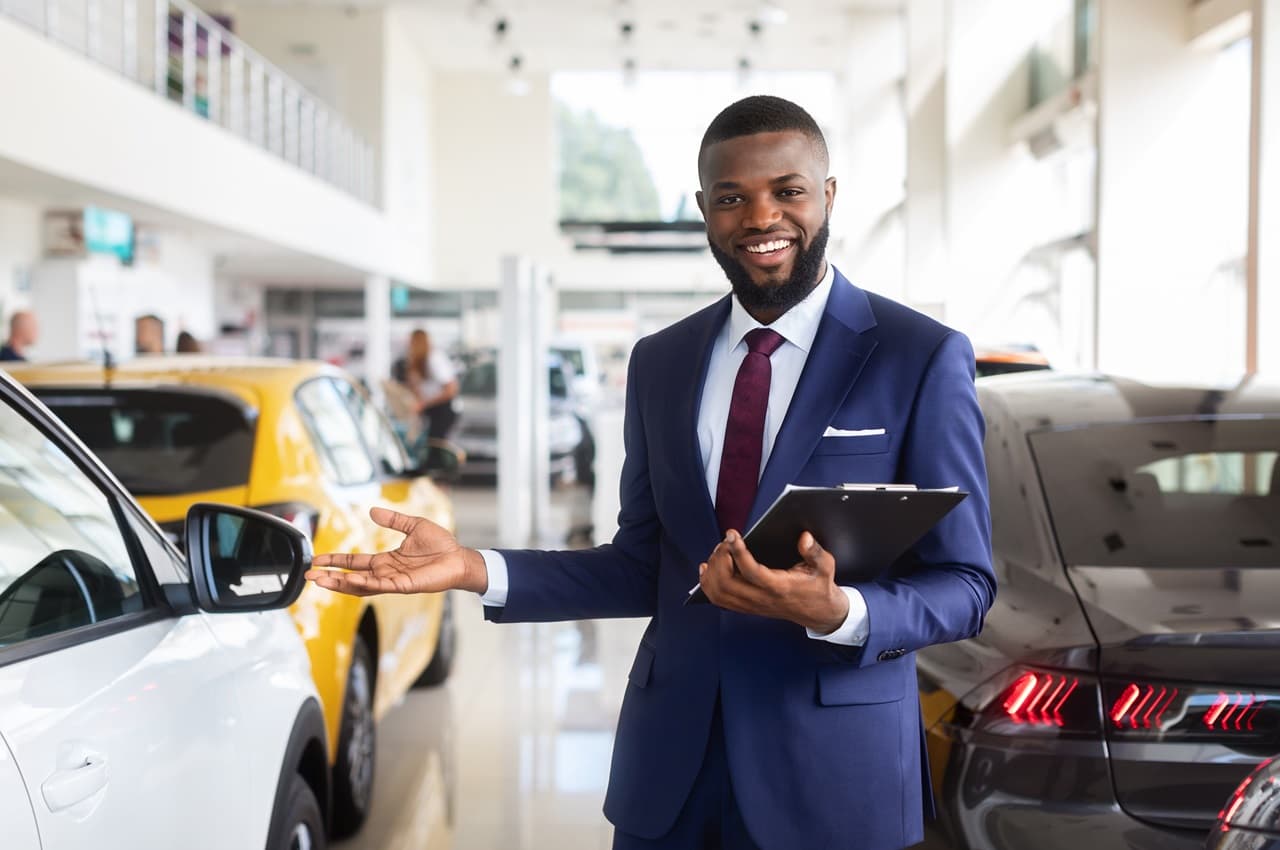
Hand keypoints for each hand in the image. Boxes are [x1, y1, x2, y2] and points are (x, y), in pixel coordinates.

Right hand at [305, 507, 487, 596]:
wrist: (460, 557)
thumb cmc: (441, 544)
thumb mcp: (413, 525)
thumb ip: (393, 520)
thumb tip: (372, 511)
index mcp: (386, 560)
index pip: (354, 563)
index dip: (336, 561)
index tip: (318, 559)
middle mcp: (386, 572)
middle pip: (351, 577)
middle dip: (330, 577)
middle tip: (309, 575)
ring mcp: (394, 581)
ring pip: (361, 586)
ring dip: (340, 584)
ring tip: (320, 580)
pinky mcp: (404, 586)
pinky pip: (380, 586)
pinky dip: (364, 583)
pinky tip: (349, 580)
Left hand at [699, 530, 848, 633]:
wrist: (817, 612)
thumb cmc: (818, 586)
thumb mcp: (824, 567)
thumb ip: (815, 552)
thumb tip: (804, 537)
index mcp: (779, 587)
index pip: (751, 572)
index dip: (738, 552)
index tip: (732, 534)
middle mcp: (761, 599)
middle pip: (727, 583)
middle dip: (720, 558)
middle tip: (726, 541)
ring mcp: (751, 605)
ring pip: (718, 593)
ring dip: (712, 570)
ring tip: (720, 551)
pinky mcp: (746, 607)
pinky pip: (718, 599)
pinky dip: (708, 583)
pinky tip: (709, 567)